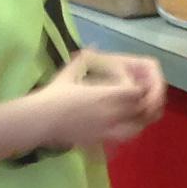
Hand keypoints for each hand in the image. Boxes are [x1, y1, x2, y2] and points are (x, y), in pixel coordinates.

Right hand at [37, 51, 166, 149]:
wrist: (42, 121)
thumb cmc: (53, 95)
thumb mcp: (69, 72)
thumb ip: (84, 59)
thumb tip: (92, 46)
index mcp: (105, 95)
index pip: (135, 92)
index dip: (141, 89)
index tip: (139, 86)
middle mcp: (111, 114)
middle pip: (140, 111)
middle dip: (145, 105)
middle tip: (144, 100)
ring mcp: (107, 130)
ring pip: (135, 128)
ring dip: (141, 121)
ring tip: (139, 115)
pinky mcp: (100, 141)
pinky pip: (122, 140)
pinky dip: (128, 133)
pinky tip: (126, 129)